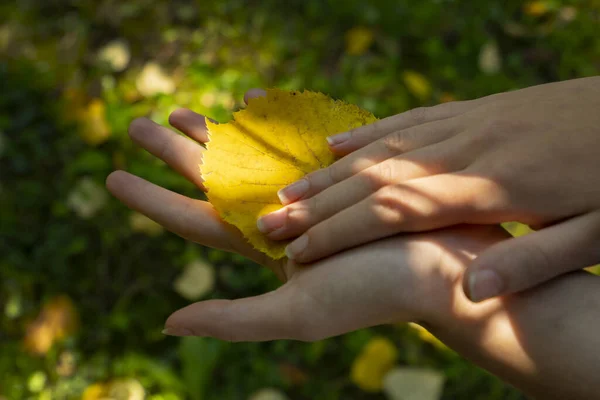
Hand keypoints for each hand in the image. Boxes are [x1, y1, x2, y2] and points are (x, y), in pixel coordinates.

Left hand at [105, 91, 509, 340]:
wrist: (445, 267)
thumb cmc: (374, 293)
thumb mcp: (297, 313)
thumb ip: (233, 320)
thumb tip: (168, 324)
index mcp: (262, 249)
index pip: (194, 219)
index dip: (151, 199)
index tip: (113, 176)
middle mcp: (278, 220)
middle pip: (213, 181)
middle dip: (175, 153)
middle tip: (139, 123)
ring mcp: (306, 195)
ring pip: (247, 157)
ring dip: (213, 135)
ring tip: (182, 112)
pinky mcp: (335, 175)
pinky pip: (290, 145)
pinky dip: (266, 126)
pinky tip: (249, 107)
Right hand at [257, 77, 599, 301]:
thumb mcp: (594, 232)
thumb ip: (530, 261)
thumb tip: (468, 291)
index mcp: (490, 186)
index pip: (391, 211)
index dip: (337, 232)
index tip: (295, 251)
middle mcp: (465, 150)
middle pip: (372, 179)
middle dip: (314, 204)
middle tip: (266, 221)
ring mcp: (465, 124)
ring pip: (380, 149)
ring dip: (329, 172)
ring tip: (287, 190)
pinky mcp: (472, 111)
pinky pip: (406, 122)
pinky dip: (365, 134)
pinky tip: (336, 145)